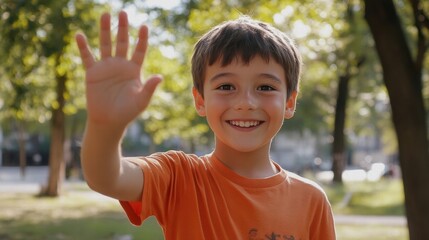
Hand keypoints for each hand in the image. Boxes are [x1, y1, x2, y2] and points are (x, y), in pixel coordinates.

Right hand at [75, 11, 161, 128]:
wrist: (109, 121)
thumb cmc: (128, 112)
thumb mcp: (141, 100)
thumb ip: (149, 88)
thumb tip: (159, 77)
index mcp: (134, 70)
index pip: (139, 50)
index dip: (142, 39)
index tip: (144, 26)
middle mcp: (120, 65)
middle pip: (122, 42)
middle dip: (123, 28)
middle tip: (123, 12)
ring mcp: (106, 67)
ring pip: (105, 44)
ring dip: (105, 30)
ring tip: (105, 14)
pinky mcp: (92, 73)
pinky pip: (87, 57)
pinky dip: (83, 47)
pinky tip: (80, 35)